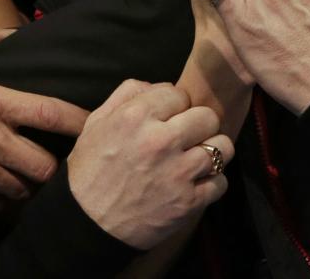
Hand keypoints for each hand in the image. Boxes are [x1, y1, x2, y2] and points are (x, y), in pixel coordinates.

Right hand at [0, 22, 87, 212]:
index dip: (79, 121)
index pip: (50, 113)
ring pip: (25, 190)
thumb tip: (10, 32)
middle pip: (46, 166)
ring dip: (29, 184)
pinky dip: (4, 200)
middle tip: (55, 159)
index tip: (93, 125)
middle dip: (54, 165)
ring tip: (29, 175)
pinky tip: (1, 188)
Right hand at [67, 80, 232, 249]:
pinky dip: (211, 182)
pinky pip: (221, 181)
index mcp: (135, 117)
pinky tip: (194, 183)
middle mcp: (160, 140)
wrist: (87, 224)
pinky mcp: (189, 202)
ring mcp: (177, 172)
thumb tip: (158, 85)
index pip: (178, 93)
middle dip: (198, 124)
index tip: (167, 118)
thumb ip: (125, 94)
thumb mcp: (96, 123)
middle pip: (207, 116)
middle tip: (186, 136)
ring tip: (196, 157)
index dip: (173, 105)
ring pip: (222, 147)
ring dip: (212, 151)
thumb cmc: (90, 170)